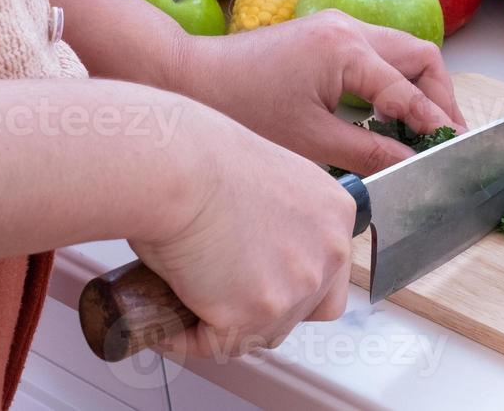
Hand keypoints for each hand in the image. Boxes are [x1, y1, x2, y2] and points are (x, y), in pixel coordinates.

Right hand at [132, 110, 355, 355]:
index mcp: (335, 212)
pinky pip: (217, 344)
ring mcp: (297, 286)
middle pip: (305, 308)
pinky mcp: (256, 314)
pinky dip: (188, 338)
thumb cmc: (204, 160)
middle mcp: (329, 251)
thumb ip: (281, 219)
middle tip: (222, 292)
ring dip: (228, 325)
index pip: (331, 270)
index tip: (261, 279)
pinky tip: (168, 318)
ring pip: (263, 331)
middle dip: (264, 307)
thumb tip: (256, 251)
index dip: (291, 280)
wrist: (178, 167)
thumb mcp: (268, 180)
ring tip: (189, 299)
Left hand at [168, 10, 466, 175]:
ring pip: (400, 49)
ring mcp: (335, 26)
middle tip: (445, 136)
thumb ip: (369, 152)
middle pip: (420, 55)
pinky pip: (376, 51)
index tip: (453, 148)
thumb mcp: (310, 143)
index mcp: (347, 51)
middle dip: (439, 95)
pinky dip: (392, 78)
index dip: (435, 122)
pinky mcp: (323, 35)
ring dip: (416, 85)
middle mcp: (348, 28)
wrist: (188, 79)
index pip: (409, 90)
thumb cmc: (241, 110)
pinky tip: (386, 113)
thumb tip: (411, 166)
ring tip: (421, 127)